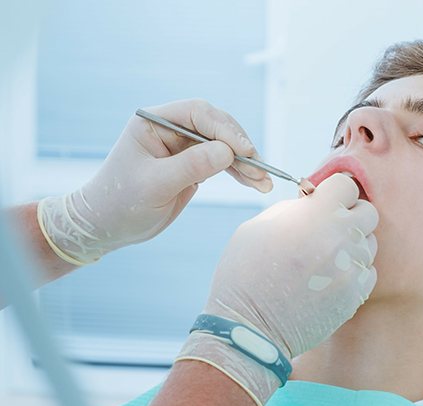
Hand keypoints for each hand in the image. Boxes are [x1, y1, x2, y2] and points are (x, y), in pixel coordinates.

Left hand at [38, 99, 271, 264]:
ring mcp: (183, 149)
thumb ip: (190, 166)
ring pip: (223, 147)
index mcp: (155, 122)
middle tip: (260, 170)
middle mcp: (171, 130)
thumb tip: (228, 152)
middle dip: (240, 148)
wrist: (109, 225)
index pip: (197, 114)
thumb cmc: (122, 202)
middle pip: (216, 128)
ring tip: (264, 182)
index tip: (245, 151)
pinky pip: (221, 165)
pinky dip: (239, 174)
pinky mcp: (192, 167)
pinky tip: (255, 183)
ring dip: (245, 163)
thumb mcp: (155, 184)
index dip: (225, 130)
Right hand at [177, 174, 378, 405]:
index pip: (347, 184)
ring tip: (324, 256)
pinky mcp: (355, 296)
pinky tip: (329, 277)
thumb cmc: (245, 271)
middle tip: (327, 226)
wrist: (248, 325)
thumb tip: (312, 204)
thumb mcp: (259, 226)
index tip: (323, 201)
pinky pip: (368, 272)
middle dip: (349, 214)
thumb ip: (293, 209)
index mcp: (316, 214)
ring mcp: (351, 269)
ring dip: (352, 243)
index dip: (333, 190)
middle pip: (368, 212)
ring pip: (369, 243)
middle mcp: (341, 238)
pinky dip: (353, 270)